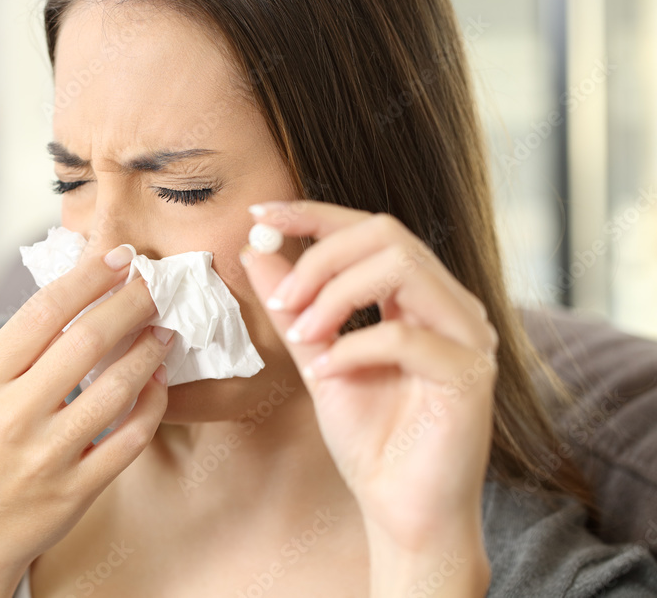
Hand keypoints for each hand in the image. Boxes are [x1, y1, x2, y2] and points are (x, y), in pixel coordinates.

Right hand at [0, 245, 173, 596]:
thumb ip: (26, 344)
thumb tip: (86, 285)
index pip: (45, 309)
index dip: (91, 276)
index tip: (122, 257)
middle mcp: (13, 414)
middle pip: (87, 341)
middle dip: (132, 303)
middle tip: (157, 284)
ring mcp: (46, 455)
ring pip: (116, 389)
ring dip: (149, 350)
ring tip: (165, 328)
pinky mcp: (75, 490)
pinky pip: (129, 439)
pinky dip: (151, 404)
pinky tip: (158, 380)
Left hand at [241, 200, 495, 592]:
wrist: (399, 511)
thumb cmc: (369, 439)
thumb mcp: (317, 358)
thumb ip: (293, 306)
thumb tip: (255, 250)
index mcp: (420, 297)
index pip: (371, 229)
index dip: (314, 215)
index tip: (261, 216)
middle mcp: (452, 306)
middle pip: (387, 234)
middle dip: (320, 257)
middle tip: (282, 300)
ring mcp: (469, 337)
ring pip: (401, 268)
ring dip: (336, 294)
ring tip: (302, 334)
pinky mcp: (470, 376)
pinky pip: (405, 336)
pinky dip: (353, 348)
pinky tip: (327, 374)